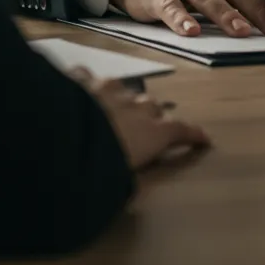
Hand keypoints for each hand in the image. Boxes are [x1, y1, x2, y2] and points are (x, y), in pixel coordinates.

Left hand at [69, 69, 208, 170]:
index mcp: (149, 134)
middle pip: (151, 106)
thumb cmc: (93, 169)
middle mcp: (134, 107)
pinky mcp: (82, 81)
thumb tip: (126, 186)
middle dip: (150, 115)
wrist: (59, 139)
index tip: (204, 138)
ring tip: (109, 108)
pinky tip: (78, 90)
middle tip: (144, 126)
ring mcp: (108, 89)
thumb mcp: (115, 183)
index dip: (192, 134)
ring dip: (119, 99)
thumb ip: (125, 178)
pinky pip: (88, 78)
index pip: (178, 131)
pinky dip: (87, 85)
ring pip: (121, 89)